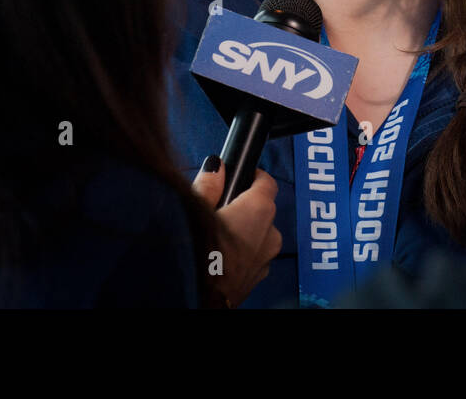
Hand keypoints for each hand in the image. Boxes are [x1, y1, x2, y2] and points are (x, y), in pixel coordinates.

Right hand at [192, 159, 281, 306]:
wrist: (196, 298)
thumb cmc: (196, 253)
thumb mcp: (195, 208)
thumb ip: (209, 183)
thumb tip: (217, 166)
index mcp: (259, 210)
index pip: (267, 181)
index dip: (253, 175)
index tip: (238, 175)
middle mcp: (270, 233)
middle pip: (262, 209)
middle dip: (242, 206)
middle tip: (216, 209)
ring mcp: (266, 258)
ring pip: (257, 234)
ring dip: (241, 231)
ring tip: (213, 237)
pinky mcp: (257, 278)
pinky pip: (252, 255)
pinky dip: (239, 252)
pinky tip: (217, 256)